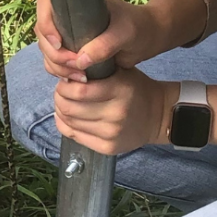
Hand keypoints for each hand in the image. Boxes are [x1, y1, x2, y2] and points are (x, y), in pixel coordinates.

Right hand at [35, 0, 162, 78]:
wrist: (148, 38)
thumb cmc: (138, 27)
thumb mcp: (125, 33)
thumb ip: (105, 45)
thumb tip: (80, 60)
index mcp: (77, 0)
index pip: (45, 3)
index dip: (45, 23)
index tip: (59, 43)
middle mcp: (68, 14)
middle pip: (42, 32)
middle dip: (54, 53)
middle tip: (75, 66)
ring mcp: (68, 32)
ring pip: (47, 50)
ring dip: (57, 65)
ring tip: (81, 77)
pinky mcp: (72, 49)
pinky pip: (55, 61)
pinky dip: (62, 71)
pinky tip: (78, 78)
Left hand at [54, 65, 173, 157]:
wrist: (157, 115)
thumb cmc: (135, 89)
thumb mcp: (121, 71)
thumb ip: (97, 69)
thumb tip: (66, 73)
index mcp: (120, 90)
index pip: (78, 91)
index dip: (64, 85)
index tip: (65, 81)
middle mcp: (116, 113)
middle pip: (69, 108)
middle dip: (59, 98)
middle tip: (61, 92)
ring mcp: (112, 133)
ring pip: (69, 122)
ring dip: (61, 111)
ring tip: (66, 103)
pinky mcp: (108, 147)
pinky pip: (74, 136)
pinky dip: (65, 125)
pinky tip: (69, 117)